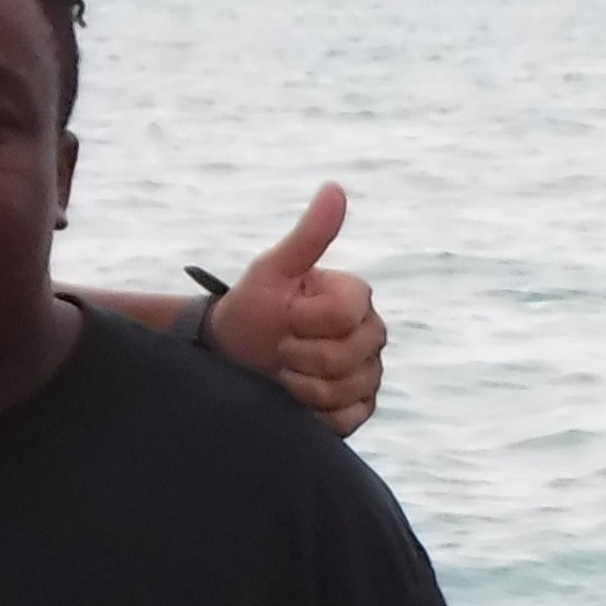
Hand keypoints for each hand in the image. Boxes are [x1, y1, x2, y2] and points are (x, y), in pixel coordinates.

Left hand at [211, 183, 386, 434]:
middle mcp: (371, 335)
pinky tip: (296, 398)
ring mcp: (368, 374)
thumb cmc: (253, 309)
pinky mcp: (360, 409)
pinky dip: (314, 412)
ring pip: (346, 389)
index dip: (304, 319)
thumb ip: (309, 236)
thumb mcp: (273, 269)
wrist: (233, 356)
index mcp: (356, 298)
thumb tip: (335, 189)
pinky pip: (347, 417)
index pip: (343, 315)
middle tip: (281, 345)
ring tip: (285, 371)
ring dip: (302, 384)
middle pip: (347, 357)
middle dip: (299, 354)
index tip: (285, 314)